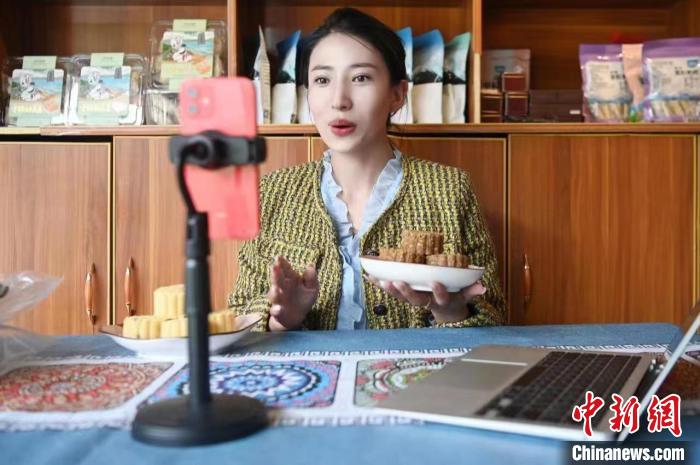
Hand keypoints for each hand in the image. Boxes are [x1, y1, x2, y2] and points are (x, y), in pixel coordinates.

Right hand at [266, 256, 318, 330]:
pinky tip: (278, 309)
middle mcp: (282, 288)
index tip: (279, 257)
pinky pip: (275, 311)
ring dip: (274, 292)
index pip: (286, 270)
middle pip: (278, 280)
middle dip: (275, 273)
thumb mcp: (312, 288)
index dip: (282, 264)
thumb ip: (311, 278)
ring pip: (274, 295)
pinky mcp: (278, 312)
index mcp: (291, 280)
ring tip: (276, 289)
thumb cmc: (303, 298)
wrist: (296, 316)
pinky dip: (276, 310)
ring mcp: (279, 300)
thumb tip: (311, 266)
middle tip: (274, 266)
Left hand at [367, 276, 485, 323]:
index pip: (440, 298)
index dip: (438, 292)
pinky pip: (390, 290)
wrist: (444, 310)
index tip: (436, 283)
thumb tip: (482, 287)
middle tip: (398, 283)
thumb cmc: (454, 297)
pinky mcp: (403, 294)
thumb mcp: (465, 295)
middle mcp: (425, 301)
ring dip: (389, 289)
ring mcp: (412, 298)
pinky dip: (378, 283)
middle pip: (414, 300)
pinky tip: (368, 275)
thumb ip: (472, 291)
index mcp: (440, 301)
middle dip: (406, 292)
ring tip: (381, 280)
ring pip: (400, 296)